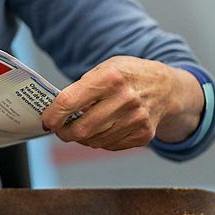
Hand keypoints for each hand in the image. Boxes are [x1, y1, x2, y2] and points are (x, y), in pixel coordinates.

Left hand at [41, 56, 203, 150]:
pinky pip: (109, 146)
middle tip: (59, 130)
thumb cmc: (129, 76)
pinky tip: (104, 128)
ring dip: (82, 137)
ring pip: (94, 141)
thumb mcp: (106, 69)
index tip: (46, 121)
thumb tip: (57, 112)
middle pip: (81, 129)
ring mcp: (136, 119)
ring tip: (82, 127)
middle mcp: (125, 99)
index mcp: (111, 78)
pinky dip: (100, 140)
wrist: (167, 88)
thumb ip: (82, 87)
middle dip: (64, 133)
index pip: (69, 102)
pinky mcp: (143, 135)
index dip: (53, 116)